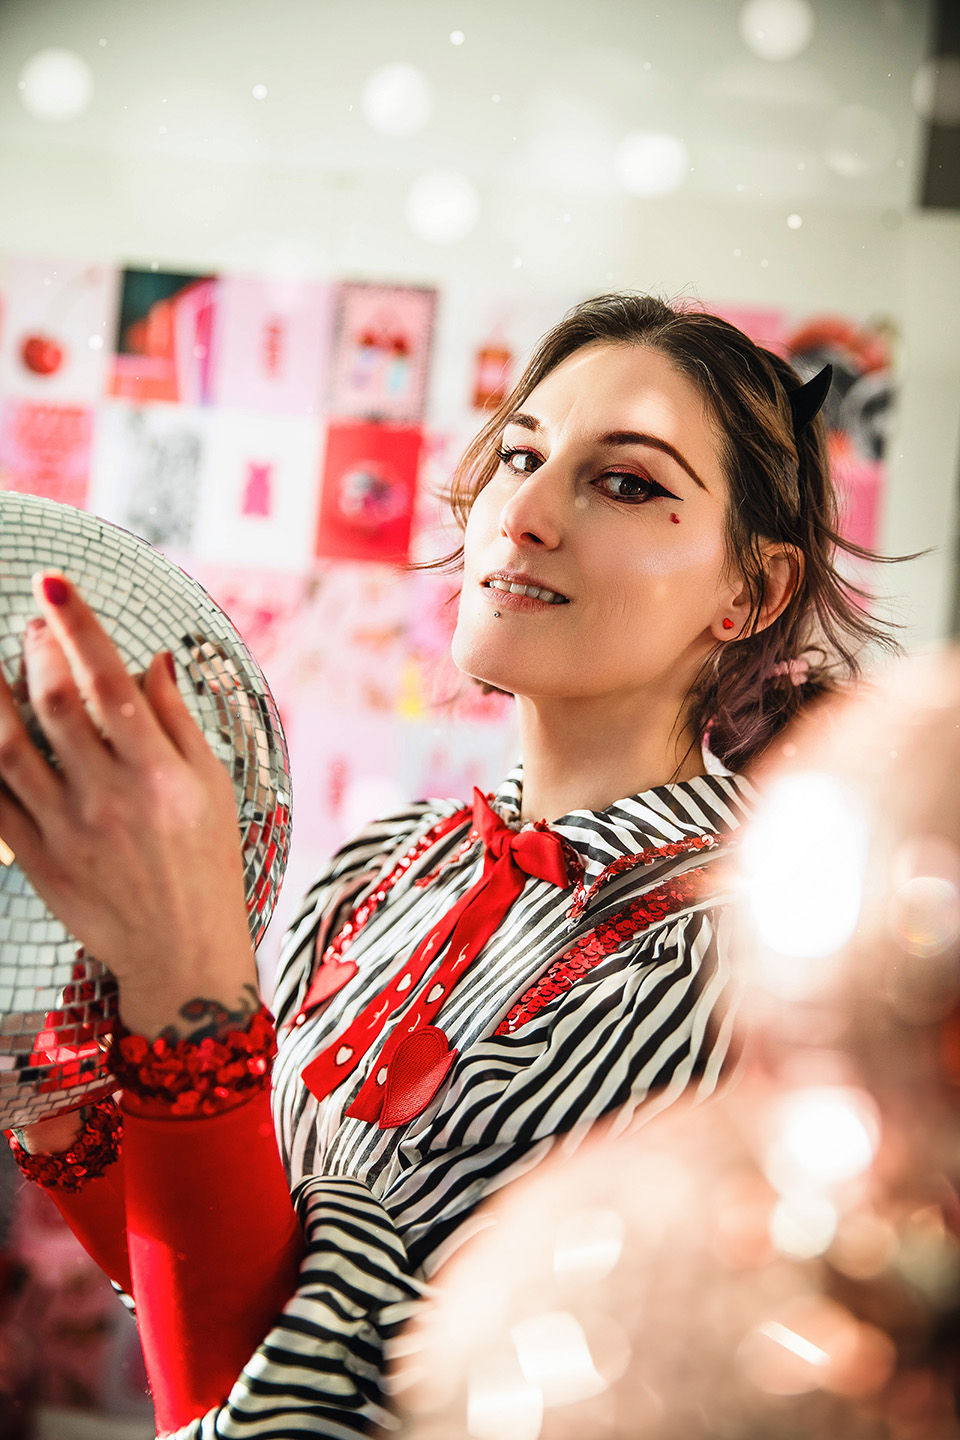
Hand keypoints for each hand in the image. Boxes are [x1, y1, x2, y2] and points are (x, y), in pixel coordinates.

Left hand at [0, 572, 256, 1034]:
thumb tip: (151, 660)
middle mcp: (112, 799)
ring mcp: (69, 831)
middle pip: (54, 707)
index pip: (111, 685)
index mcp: (162, 776)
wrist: (181, 953)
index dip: (78, 629)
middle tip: (32, 623)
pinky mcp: (38, 860)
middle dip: (35, 651)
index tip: (52, 585)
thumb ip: (178, 722)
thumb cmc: (207, 864)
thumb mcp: (214, 788)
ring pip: (8, 748)